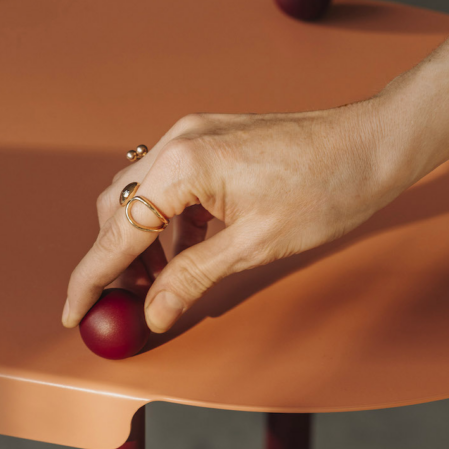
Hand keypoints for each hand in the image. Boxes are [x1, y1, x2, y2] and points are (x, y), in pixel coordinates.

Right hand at [62, 97, 401, 334]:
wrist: (373, 145)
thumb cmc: (326, 189)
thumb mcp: (255, 247)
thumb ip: (192, 278)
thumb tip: (152, 313)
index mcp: (183, 164)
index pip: (117, 232)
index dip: (91, 279)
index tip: (75, 313)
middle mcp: (178, 141)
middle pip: (118, 210)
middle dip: (112, 262)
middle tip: (118, 308)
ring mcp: (194, 135)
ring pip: (141, 197)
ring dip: (140, 245)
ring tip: (154, 290)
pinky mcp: (212, 140)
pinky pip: (172, 187)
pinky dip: (168, 225)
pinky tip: (183, 257)